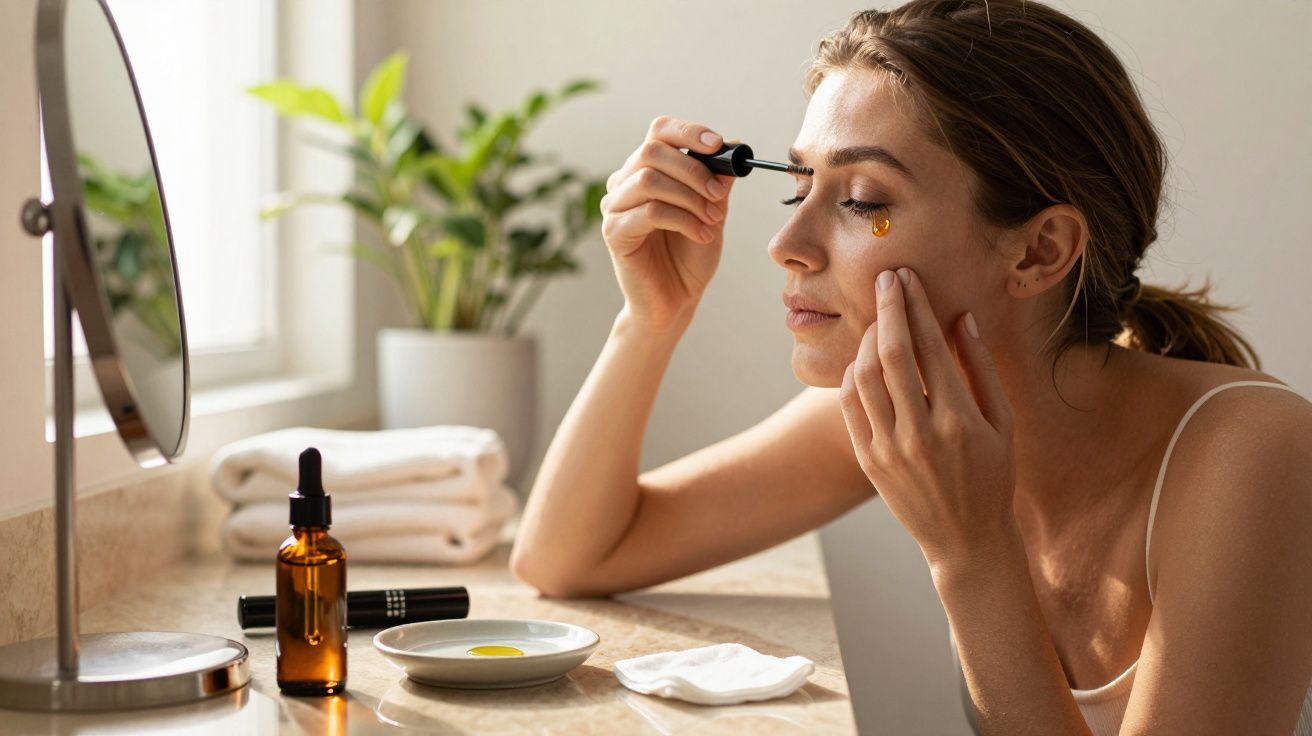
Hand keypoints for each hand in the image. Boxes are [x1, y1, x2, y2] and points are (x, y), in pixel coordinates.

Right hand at [600, 116, 736, 329]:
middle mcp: (625, 183)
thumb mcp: (712, 212)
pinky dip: (683, 220)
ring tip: (712, 220)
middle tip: (719, 195)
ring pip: (649, 179)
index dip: (689, 132)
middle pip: (652, 150)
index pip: (659, 131)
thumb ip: (717, 181)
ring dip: (690, 197)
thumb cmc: (690, 256)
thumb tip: (731, 146)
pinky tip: (701, 235)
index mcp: (646, 170)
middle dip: (694, 170)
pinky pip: (649, 212)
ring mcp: (615, 207)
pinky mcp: (613, 232)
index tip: (718, 145)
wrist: (677, 300)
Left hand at [838, 267, 1017, 569]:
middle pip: (892, 352)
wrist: (964, 539)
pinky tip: (864, 358)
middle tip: (885, 278)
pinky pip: (850, 404)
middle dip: (886, 308)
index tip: (908, 277)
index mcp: (960, 419)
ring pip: (864, 375)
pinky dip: (853, 373)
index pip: (931, 346)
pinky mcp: (869, 459)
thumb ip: (981, 369)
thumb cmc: (992, 476)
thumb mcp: (1003, 423)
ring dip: (867, 338)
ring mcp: (889, 447)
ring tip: (877, 319)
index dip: (916, 305)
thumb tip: (963, 319)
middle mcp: (921, 431)